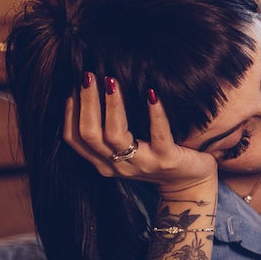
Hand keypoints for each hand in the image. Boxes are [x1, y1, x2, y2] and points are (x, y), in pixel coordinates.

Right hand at [64, 74, 216, 196]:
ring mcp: (143, 164)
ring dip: (112, 105)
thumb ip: (111, 130)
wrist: (191, 184)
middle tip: (87, 75)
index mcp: (104, 162)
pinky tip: (152, 93)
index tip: (72, 85)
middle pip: (89, 134)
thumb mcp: (128, 149)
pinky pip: (158, 135)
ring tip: (112, 80)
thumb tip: (97, 89)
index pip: (74, 138)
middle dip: (86, 102)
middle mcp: (118, 165)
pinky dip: (155, 113)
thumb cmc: (157, 158)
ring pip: (115, 135)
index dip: (69, 111)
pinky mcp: (167, 161)